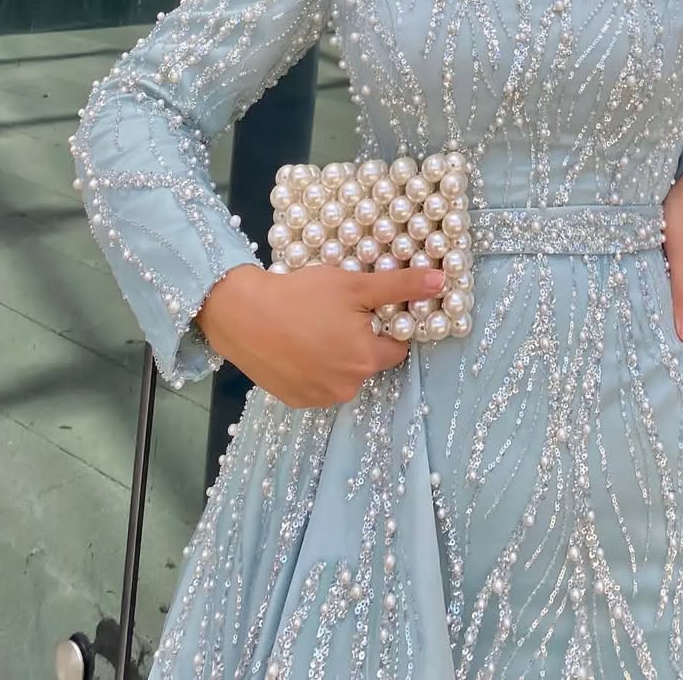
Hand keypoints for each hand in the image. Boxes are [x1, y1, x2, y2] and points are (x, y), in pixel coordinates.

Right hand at [196, 263, 445, 408]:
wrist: (240, 314)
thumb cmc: (301, 296)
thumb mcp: (355, 285)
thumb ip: (401, 286)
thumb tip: (442, 282)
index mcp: (366, 360)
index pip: (397, 346)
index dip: (386, 324)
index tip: (367, 309)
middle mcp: (347, 387)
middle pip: (369, 361)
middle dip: (360, 339)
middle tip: (334, 313)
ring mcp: (319, 398)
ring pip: (343, 373)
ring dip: (336, 354)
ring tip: (312, 326)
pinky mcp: (295, 400)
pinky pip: (318, 383)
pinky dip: (313, 366)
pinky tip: (297, 343)